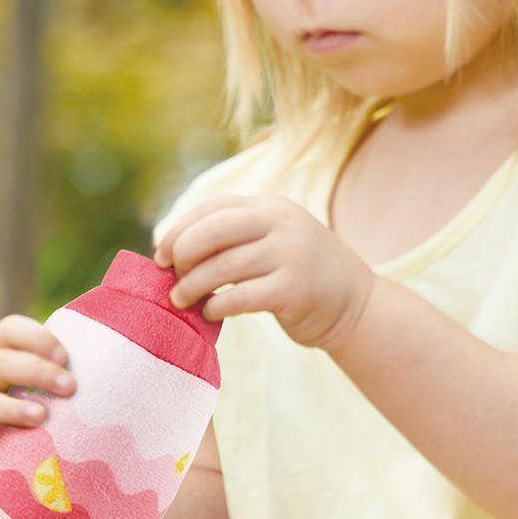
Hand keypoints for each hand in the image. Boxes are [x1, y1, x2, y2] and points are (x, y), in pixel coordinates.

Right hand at [0, 314, 73, 460]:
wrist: (26, 452)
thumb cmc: (56, 407)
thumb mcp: (62, 382)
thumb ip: (79, 365)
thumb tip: (132, 340)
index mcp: (4, 353)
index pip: (8, 330)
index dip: (35, 337)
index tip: (66, 356)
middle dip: (34, 372)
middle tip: (69, 387)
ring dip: (6, 407)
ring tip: (40, 417)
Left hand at [158, 195, 376, 351]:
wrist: (356, 305)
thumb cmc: (302, 276)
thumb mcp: (275, 240)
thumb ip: (237, 236)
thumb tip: (173, 248)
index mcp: (271, 207)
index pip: (213, 207)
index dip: (179, 228)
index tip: (160, 254)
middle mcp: (281, 224)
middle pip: (213, 230)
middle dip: (182, 254)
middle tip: (170, 276)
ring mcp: (290, 254)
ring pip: (222, 266)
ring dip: (193, 285)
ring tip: (180, 299)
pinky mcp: (294, 289)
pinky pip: (241, 296)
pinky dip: (217, 305)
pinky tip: (211, 312)